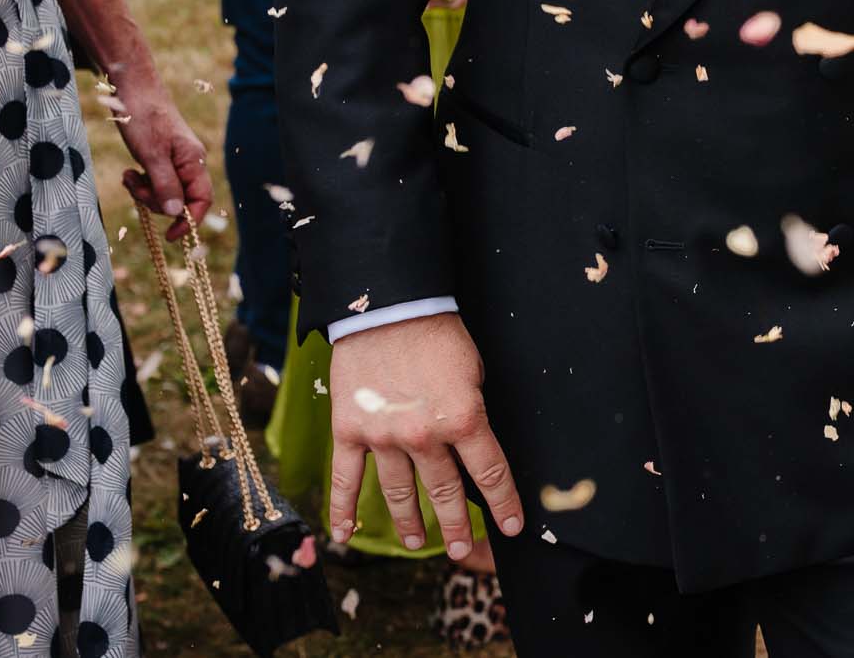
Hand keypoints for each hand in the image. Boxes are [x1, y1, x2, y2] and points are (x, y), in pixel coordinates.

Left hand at [110, 63, 215, 239]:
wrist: (132, 90)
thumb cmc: (144, 117)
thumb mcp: (151, 155)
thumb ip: (165, 185)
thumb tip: (178, 214)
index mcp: (194, 161)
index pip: (202, 200)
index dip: (189, 221)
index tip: (169, 236)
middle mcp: (189, 163)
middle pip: (180, 199)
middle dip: (156, 201)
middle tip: (134, 186)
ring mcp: (175, 161)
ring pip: (165, 192)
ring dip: (145, 191)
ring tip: (128, 176)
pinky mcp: (162, 158)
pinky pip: (155, 181)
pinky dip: (141, 182)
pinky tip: (129, 171)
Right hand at [328, 313, 523, 555]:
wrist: (389, 305)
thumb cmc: (437, 333)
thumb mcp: (473, 371)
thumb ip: (470, 410)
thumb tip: (468, 440)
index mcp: (463, 419)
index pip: (490, 473)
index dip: (503, 503)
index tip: (511, 525)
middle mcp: (424, 435)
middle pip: (444, 491)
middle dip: (455, 524)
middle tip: (461, 548)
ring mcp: (383, 437)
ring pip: (398, 493)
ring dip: (409, 523)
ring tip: (418, 543)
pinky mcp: (349, 431)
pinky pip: (345, 480)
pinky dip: (342, 511)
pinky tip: (344, 536)